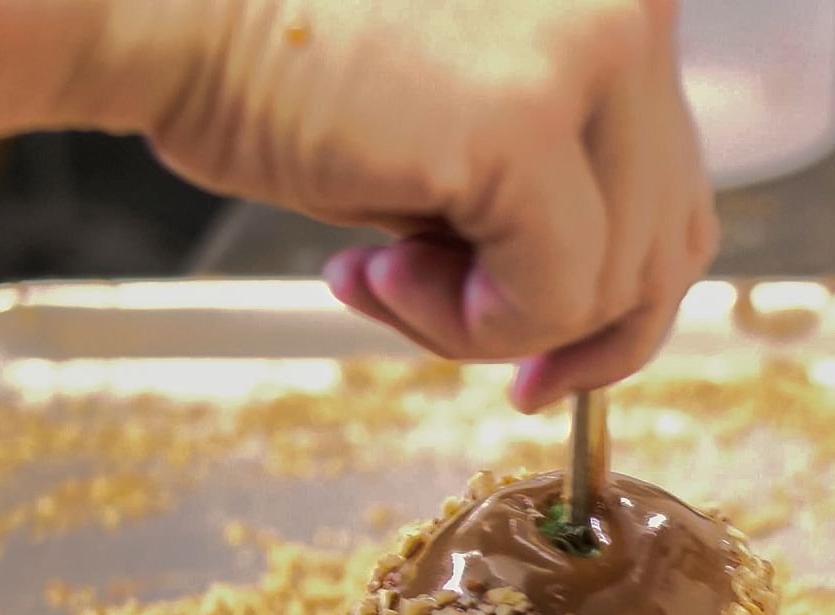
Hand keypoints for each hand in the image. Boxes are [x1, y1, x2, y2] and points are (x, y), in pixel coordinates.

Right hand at [70, 0, 717, 410]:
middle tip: (447, 332)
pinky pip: (555, 300)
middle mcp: (635, 7)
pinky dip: (471, 330)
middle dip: (564, 326)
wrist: (158, 11)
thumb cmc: (281, 64)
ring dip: (494, 323)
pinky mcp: (527, 122)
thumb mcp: (458, 115)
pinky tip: (373, 272)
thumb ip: (549, 181)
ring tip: (378, 276)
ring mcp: (591, 55)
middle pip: (666, 241)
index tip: (541, 358)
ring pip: (615, 282)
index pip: (676, 183)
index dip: (618, 293)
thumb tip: (590, 319)